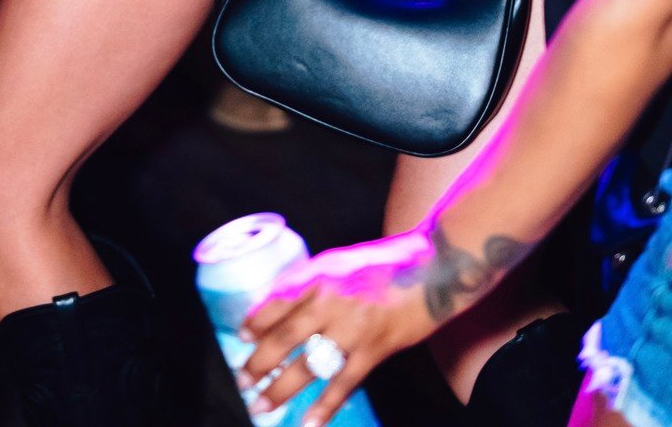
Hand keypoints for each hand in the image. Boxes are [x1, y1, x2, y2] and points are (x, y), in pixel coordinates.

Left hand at [238, 235, 434, 421]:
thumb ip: (312, 283)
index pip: (277, 300)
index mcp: (320, 274)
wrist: (432, 270)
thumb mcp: (340, 262)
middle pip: (285, 337)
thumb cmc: (384, 265)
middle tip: (242, 379)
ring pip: (308, 364)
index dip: (255, 320)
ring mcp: (352, 328)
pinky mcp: (374, 350)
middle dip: (259, 362)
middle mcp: (331, 301)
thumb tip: (281, 307)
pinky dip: (324, 407)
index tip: (239, 336)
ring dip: (281, 388)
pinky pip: (343, 384)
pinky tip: (308, 423)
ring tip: (262, 405)